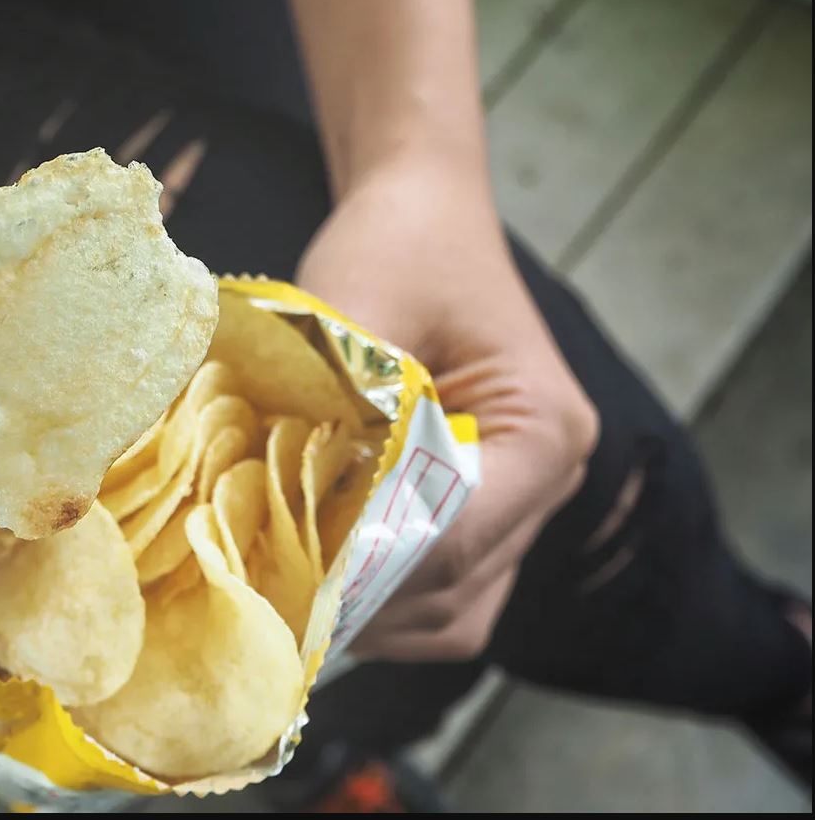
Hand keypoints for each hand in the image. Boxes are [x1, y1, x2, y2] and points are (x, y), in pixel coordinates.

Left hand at [298, 154, 598, 661]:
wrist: (424, 210)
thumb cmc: (398, 243)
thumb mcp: (353, 309)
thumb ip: (329, 410)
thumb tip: (271, 504)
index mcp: (545, 426)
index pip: (456, 534)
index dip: (366, 563)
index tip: (282, 568)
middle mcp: (552, 475)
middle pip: (457, 585)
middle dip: (361, 596)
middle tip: (266, 589)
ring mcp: (523, 497)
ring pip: (454, 607)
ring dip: (371, 609)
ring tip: (286, 587)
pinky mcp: (487, 503)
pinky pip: (445, 587)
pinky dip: (385, 594)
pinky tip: (318, 571)